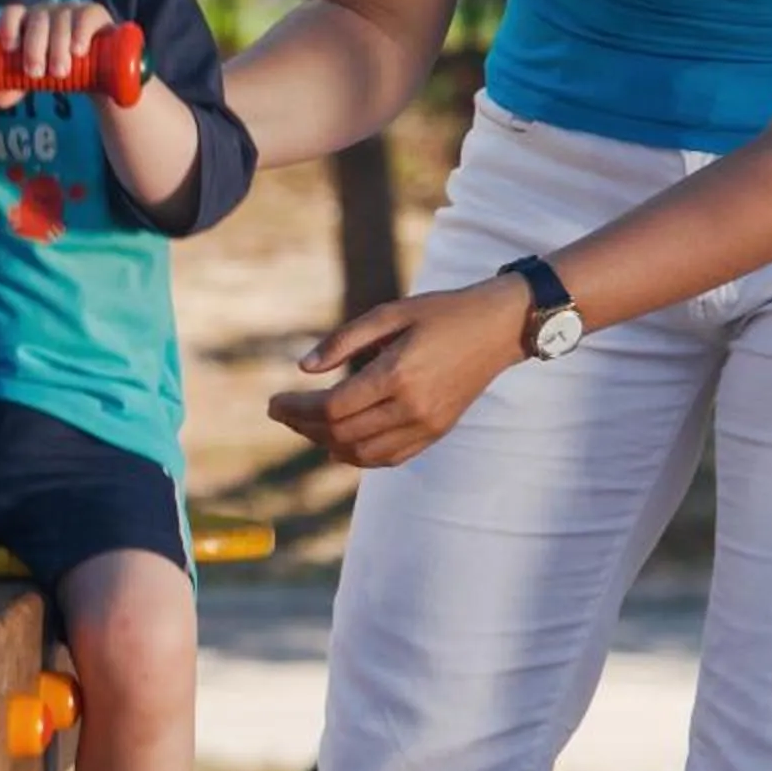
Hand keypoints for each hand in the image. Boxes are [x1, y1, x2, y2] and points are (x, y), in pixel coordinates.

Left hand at [0, 1, 115, 107]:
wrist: (97, 69)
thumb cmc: (57, 67)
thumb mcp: (36, 78)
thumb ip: (15, 87)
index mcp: (26, 22)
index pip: (12, 13)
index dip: (8, 26)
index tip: (9, 48)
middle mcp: (47, 12)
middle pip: (36, 20)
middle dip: (34, 48)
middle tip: (35, 73)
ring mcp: (71, 10)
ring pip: (60, 21)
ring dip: (57, 48)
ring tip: (59, 73)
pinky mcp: (94, 13)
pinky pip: (85, 17)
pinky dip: (80, 34)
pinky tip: (78, 51)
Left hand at [265, 275, 531, 468]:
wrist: (499, 329)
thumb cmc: (441, 313)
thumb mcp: (390, 313)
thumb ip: (344, 341)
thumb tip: (303, 368)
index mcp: (398, 375)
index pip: (333, 408)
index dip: (297, 409)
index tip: (273, 402)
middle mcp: (413, 408)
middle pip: (342, 434)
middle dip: (303, 426)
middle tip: (280, 412)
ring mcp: (427, 425)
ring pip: (363, 453)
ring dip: (326, 444)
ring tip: (303, 425)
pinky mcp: (436, 432)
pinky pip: (389, 457)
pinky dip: (357, 455)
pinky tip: (336, 443)